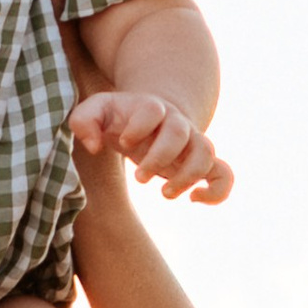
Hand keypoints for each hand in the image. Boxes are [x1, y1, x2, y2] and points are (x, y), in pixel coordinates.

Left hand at [70, 91, 231, 202]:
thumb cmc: (119, 117)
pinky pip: (224, 174)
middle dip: (159, 157)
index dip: (139, 126)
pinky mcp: (201, 163)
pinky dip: (218, 190)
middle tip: (139, 177)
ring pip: (206, 152)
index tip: (123, 141)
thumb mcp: (96, 112)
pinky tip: (195, 200)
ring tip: (165, 193)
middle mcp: (176, 122)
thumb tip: (94, 146)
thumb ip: (84, 121)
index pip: (151, 110)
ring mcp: (192, 142)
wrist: (152, 116)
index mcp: (150, 107)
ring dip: (188, 176)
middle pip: (179, 132)